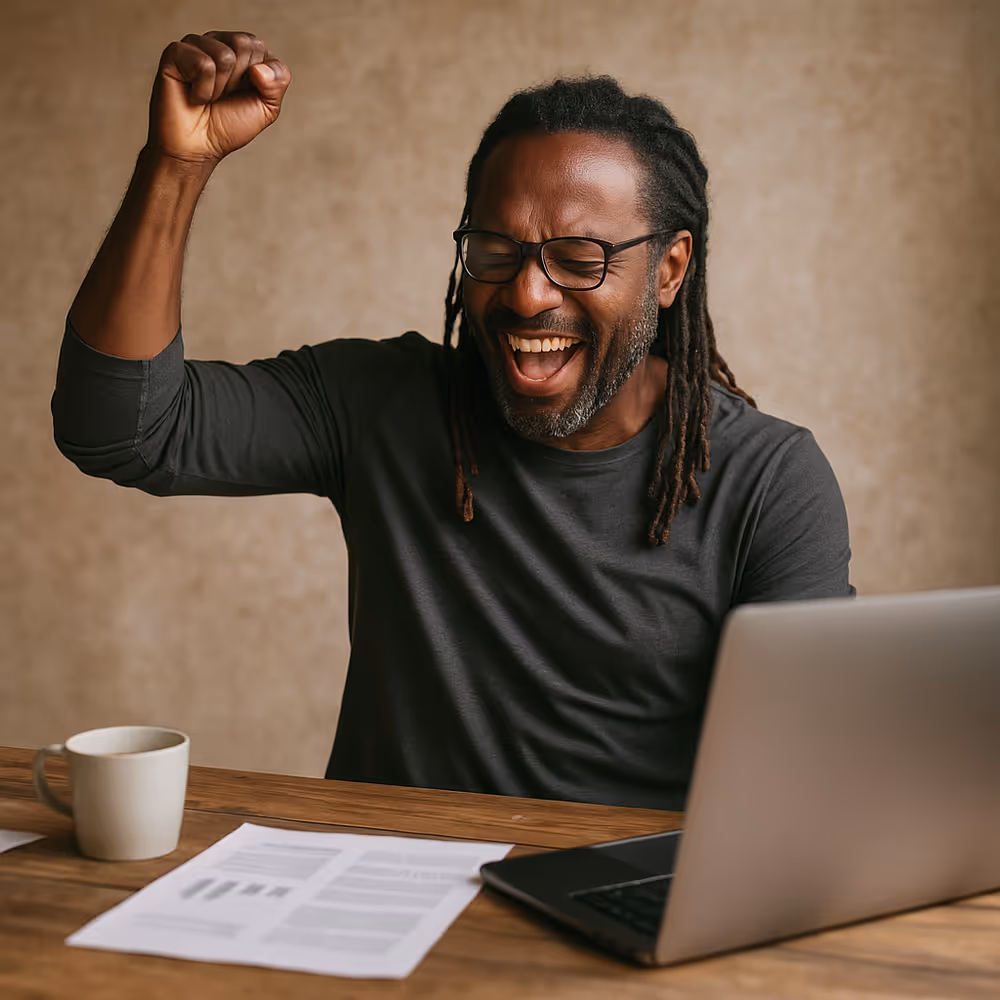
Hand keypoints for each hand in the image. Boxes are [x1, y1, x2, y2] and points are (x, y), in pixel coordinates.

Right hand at [148, 30, 290, 164]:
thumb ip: (280, 80)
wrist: (200, 149)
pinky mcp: (174, 53)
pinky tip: (193, 96)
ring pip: (224, 55)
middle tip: (222, 96)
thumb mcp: (268, 107)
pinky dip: (203, 90)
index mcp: (239, 50)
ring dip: (220, 88)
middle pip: (243, 44)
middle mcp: (216, 42)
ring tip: (207, 97)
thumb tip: (259, 69)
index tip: (242, 94)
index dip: (257, 77)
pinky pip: (203, 65)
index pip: (258, 45)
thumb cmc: (229, 127)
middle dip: (238, 80)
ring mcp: (193, 45)